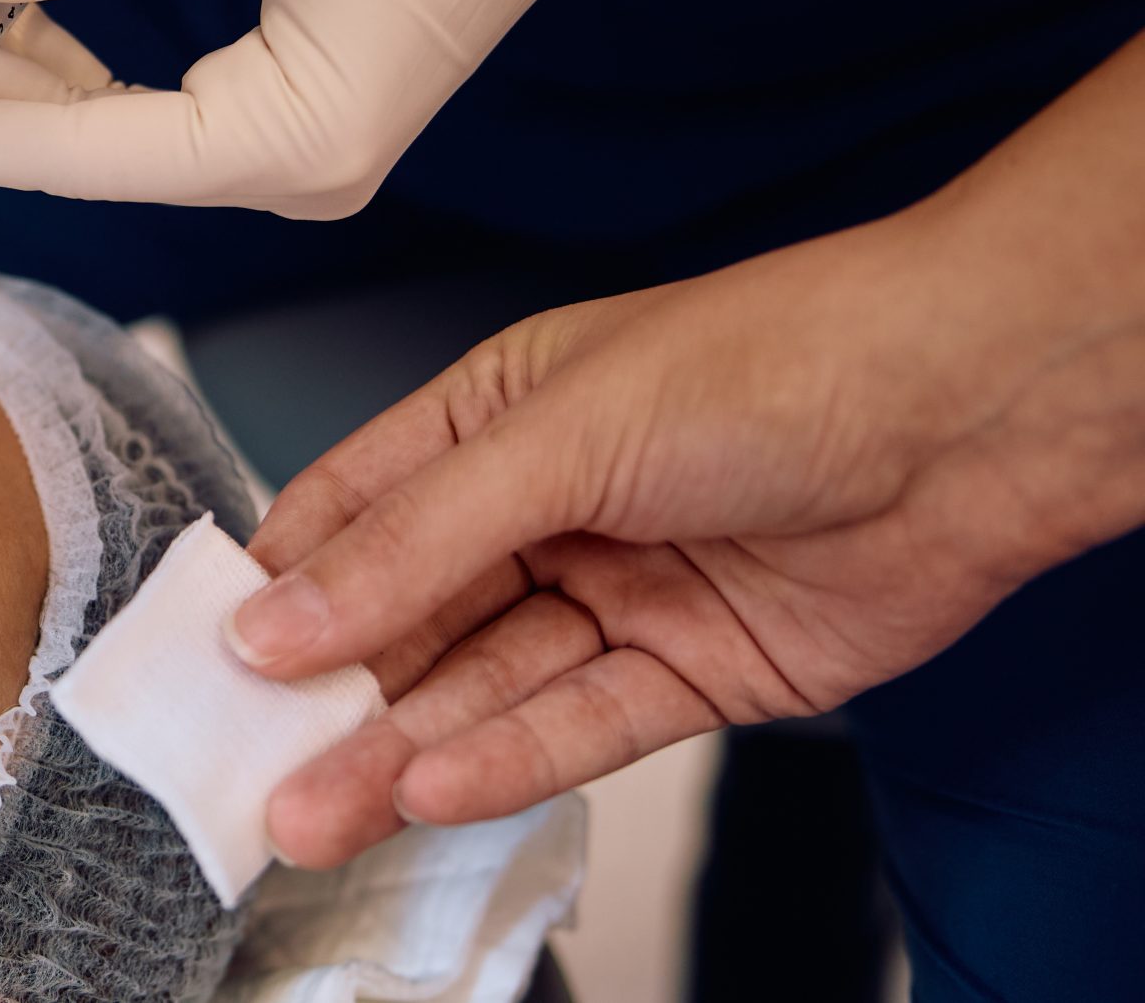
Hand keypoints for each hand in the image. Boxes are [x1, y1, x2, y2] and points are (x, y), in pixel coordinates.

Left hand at [0, 0, 941, 214]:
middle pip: (94, 154)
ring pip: (122, 133)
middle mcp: (297, 176)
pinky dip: (88, 65)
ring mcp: (301, 153)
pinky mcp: (300, 114)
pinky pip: (165, 109)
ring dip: (24, 74)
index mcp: (289, 141)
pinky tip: (10, 15)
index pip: (85, 154)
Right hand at [223, 123, 1144, 866]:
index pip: (353, 509)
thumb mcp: (553, 436)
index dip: (278, 584)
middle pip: (412, 617)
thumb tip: (278, 618)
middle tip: (247, 774)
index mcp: (491, 415)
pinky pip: (578, 726)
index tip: (203, 661)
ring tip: (313, 812)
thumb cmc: (770, 360)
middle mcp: (546, 506)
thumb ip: (413, 544)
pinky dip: (507, 761)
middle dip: (331, 696)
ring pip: (483, 687)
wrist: (969, 411)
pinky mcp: (691, 672)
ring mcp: (618, 592)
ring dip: (399, 751)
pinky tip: (432, 789)